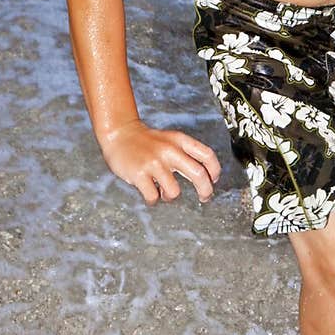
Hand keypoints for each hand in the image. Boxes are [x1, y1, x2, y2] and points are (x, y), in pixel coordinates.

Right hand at [99, 119, 221, 204]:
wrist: (119, 134)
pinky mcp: (139, 174)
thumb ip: (186, 154)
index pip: (207, 155)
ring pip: (174, 191)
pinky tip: (150, 194)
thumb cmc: (148, 142)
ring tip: (163, 192)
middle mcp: (169, 151)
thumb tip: (205, 177)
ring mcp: (154, 163)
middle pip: (198, 174)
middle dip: (205, 190)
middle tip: (204, 197)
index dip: (215, 170)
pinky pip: (153, 197)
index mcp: (179, 141)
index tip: (213, 180)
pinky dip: (153, 200)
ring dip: (170, 197)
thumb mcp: (170, 140)